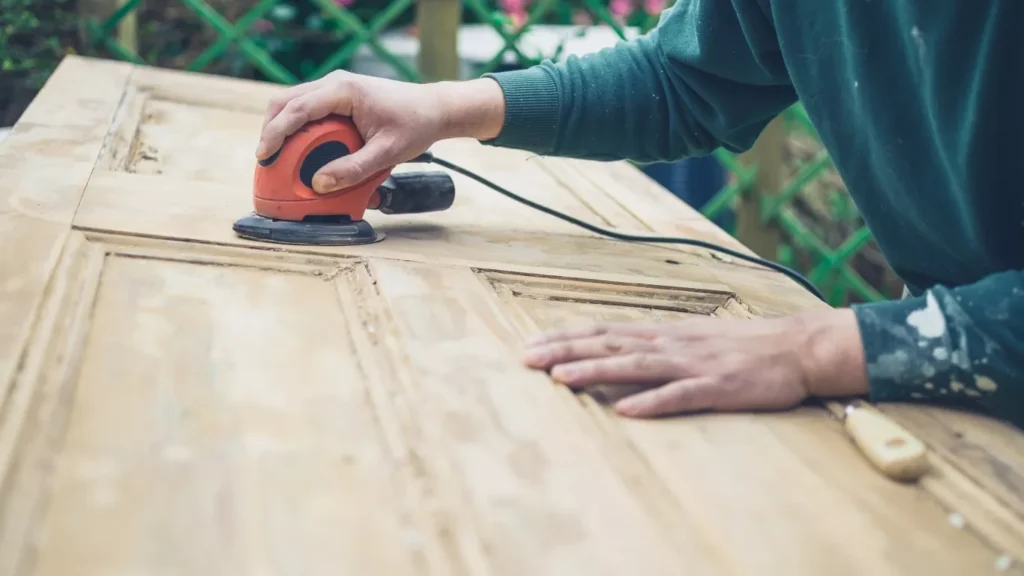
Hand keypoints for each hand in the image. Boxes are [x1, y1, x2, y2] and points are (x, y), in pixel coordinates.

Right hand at [256, 71, 505, 193]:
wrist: (436, 108)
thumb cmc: (415, 125)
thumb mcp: (387, 152)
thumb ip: (354, 169)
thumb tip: (320, 184)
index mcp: (344, 90)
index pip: (297, 109)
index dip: (276, 132)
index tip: (264, 155)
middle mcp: (335, 83)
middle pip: (286, 102)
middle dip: (271, 130)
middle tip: (265, 160)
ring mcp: (335, 88)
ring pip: (294, 104)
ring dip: (282, 128)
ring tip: (278, 158)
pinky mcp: (339, 98)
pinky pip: (308, 110)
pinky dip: (297, 128)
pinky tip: (298, 150)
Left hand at [522, 309, 867, 417]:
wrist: (798, 347)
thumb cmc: (744, 346)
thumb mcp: (694, 338)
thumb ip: (657, 345)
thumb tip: (619, 351)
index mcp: (664, 334)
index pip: (605, 331)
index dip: (566, 338)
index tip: (530, 344)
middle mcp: (671, 344)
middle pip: (609, 344)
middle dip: (565, 351)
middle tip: (525, 359)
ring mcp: (693, 365)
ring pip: (635, 365)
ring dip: (595, 370)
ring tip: (560, 379)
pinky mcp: (718, 388)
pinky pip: (681, 396)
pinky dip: (652, 401)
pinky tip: (626, 409)